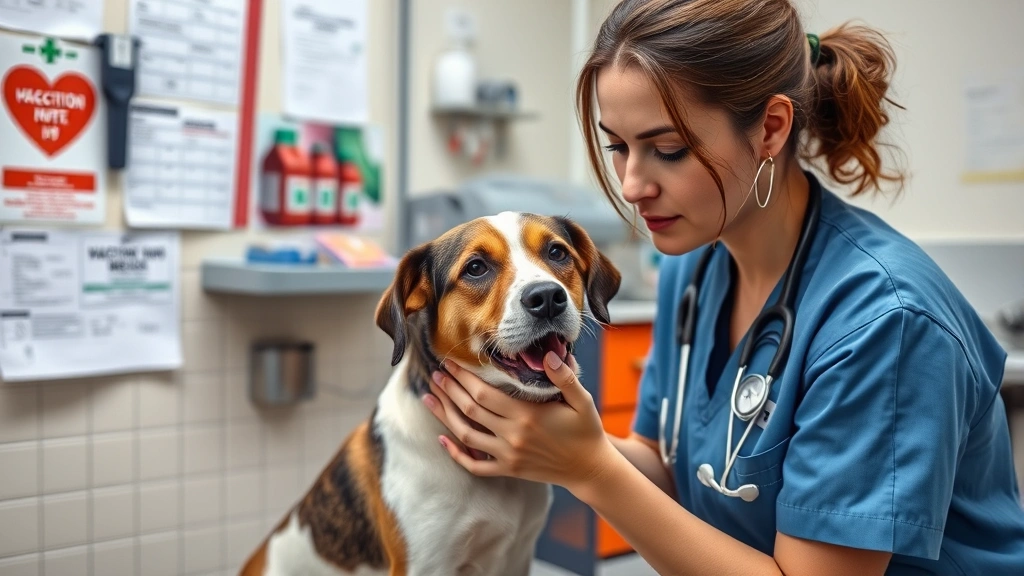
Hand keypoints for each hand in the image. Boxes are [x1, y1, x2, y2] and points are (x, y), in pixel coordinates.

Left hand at [422, 352, 614, 490]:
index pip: (484, 393)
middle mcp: (512, 435)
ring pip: (466, 435)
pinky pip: (474, 465)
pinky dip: (455, 453)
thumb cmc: (585, 431)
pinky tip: (442, 439)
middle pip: (470, 409)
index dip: (463, 377)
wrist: (589, 468)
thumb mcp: (582, 400)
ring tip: (429, 397)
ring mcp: (507, 455)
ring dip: (444, 415)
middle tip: (435, 374)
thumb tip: (550, 354)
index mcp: (527, 415)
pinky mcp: (508, 470)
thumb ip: (564, 377)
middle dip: (449, 390)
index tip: (450, 363)